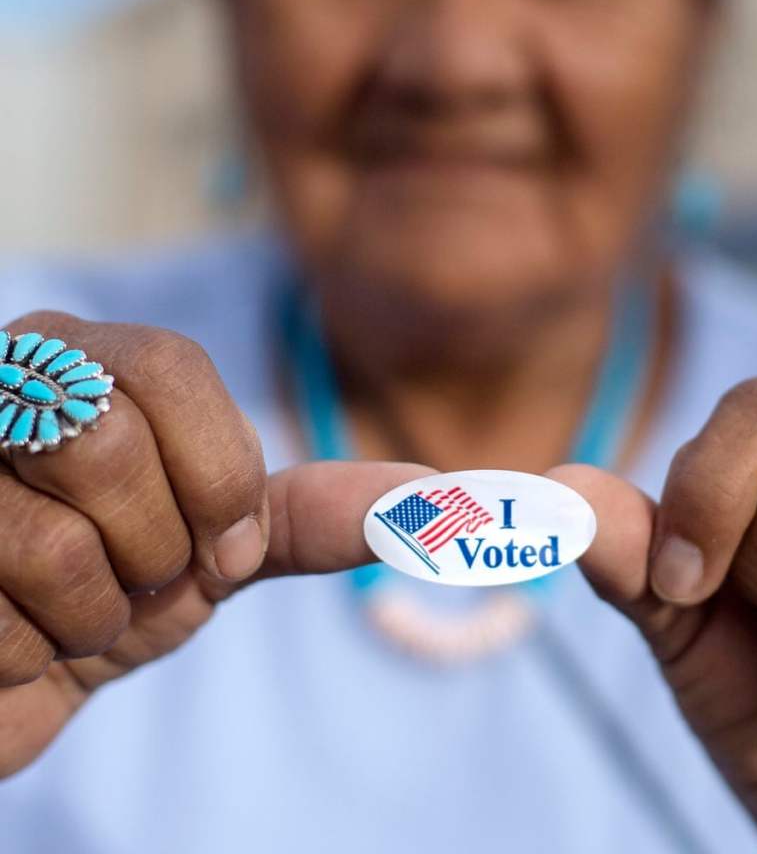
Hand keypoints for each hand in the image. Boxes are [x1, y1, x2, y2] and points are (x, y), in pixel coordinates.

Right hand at [0, 312, 425, 778]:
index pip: (174, 367)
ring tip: (75, 610)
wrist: (12, 673)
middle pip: (109, 438)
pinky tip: (14, 638)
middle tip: (141, 577)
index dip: (216, 470)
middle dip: (154, 546)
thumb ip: (312, 513)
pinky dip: (29, 655)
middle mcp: (0, 386)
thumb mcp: (220, 546)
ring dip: (93, 614)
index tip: (226, 546)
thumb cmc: (119, 592)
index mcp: (85, 360)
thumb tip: (434, 494)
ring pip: (50, 539)